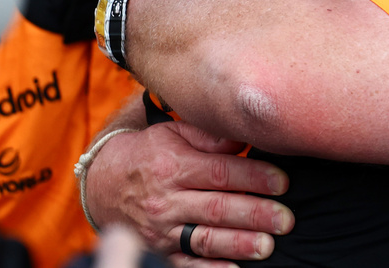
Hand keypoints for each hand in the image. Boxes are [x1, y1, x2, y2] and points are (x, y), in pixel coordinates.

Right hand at [85, 120, 292, 265]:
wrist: (103, 184)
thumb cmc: (149, 154)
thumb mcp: (173, 133)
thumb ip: (209, 135)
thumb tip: (245, 137)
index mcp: (174, 166)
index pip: (221, 172)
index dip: (254, 177)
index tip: (282, 183)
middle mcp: (168, 200)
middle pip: (218, 208)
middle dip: (255, 214)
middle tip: (286, 219)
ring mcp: (162, 230)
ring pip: (205, 239)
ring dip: (238, 244)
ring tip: (267, 246)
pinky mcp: (159, 251)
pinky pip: (185, 263)